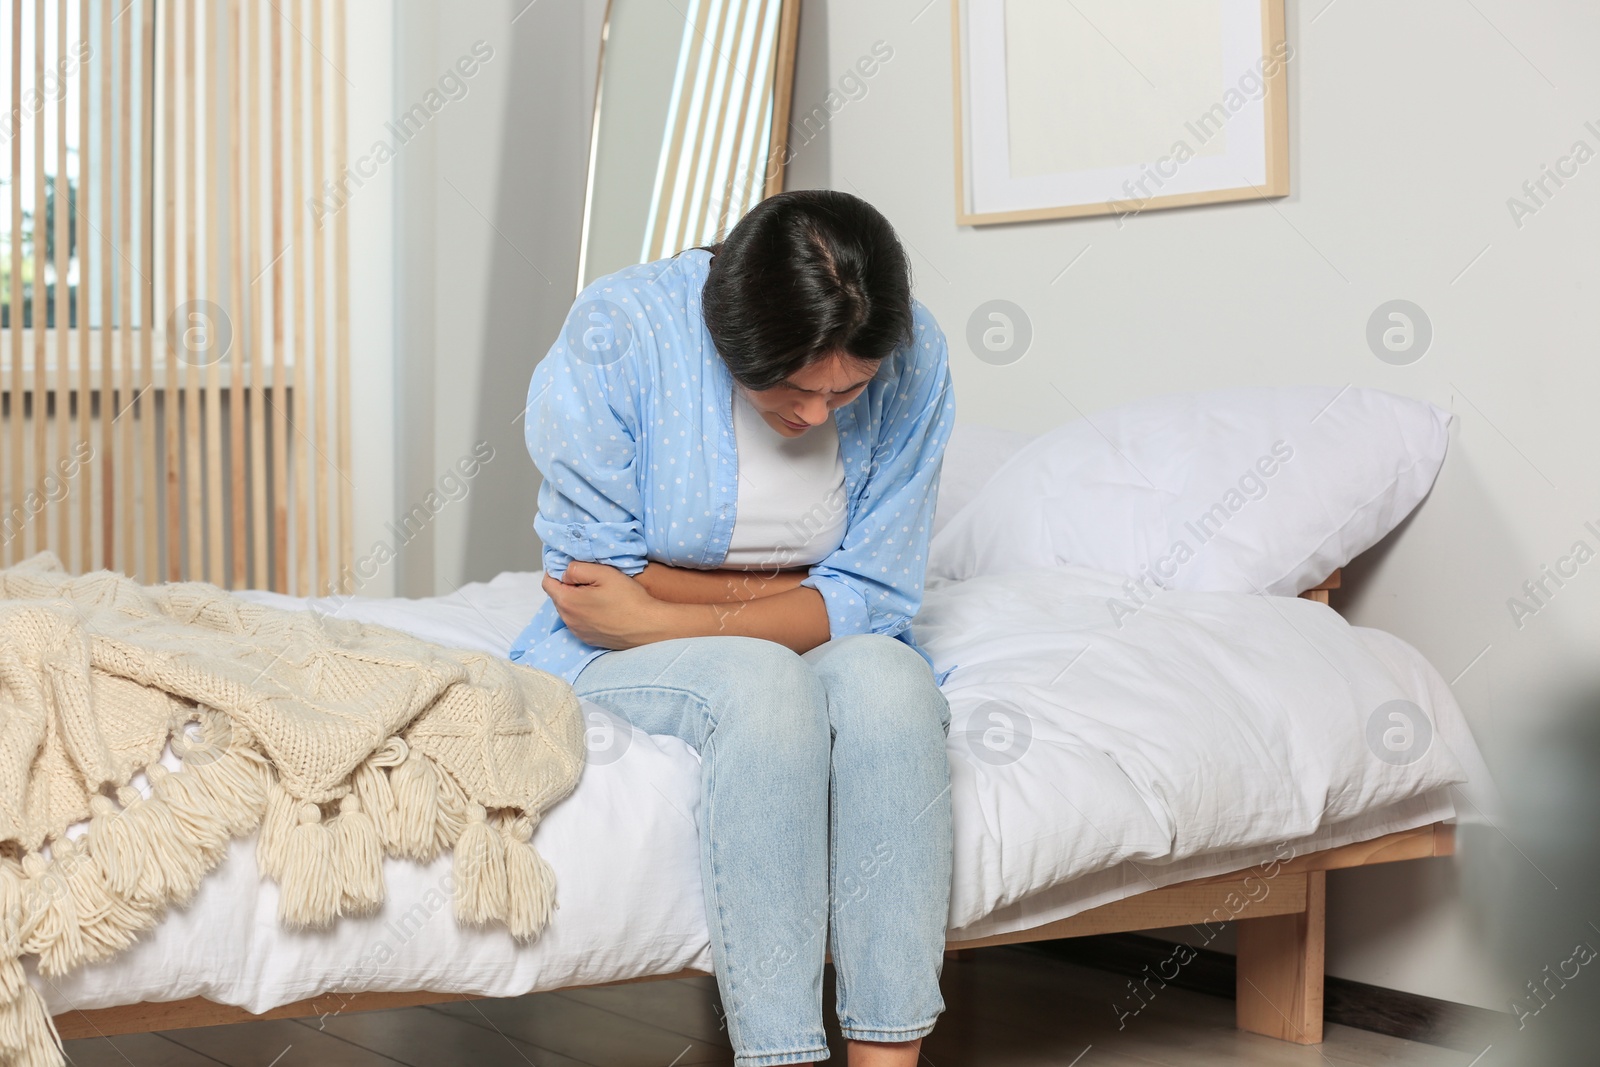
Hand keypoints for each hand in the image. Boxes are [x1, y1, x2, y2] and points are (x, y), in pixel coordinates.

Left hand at [542, 561, 671, 649]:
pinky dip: (585, 613)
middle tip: (591, 578)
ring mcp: (578, 632)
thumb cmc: (628, 599)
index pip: (547, 583)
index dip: (556, 571)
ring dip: (577, 600)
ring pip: (569, 610)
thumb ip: (577, 568)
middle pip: (558, 597)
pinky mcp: (589, 639)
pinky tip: (604, 608)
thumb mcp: (603, 573)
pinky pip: (579, 622)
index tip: (572, 567)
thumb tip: (565, 572)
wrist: (648, 626)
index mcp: (567, 602)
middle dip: (569, 586)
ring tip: (599, 593)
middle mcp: (568, 620)